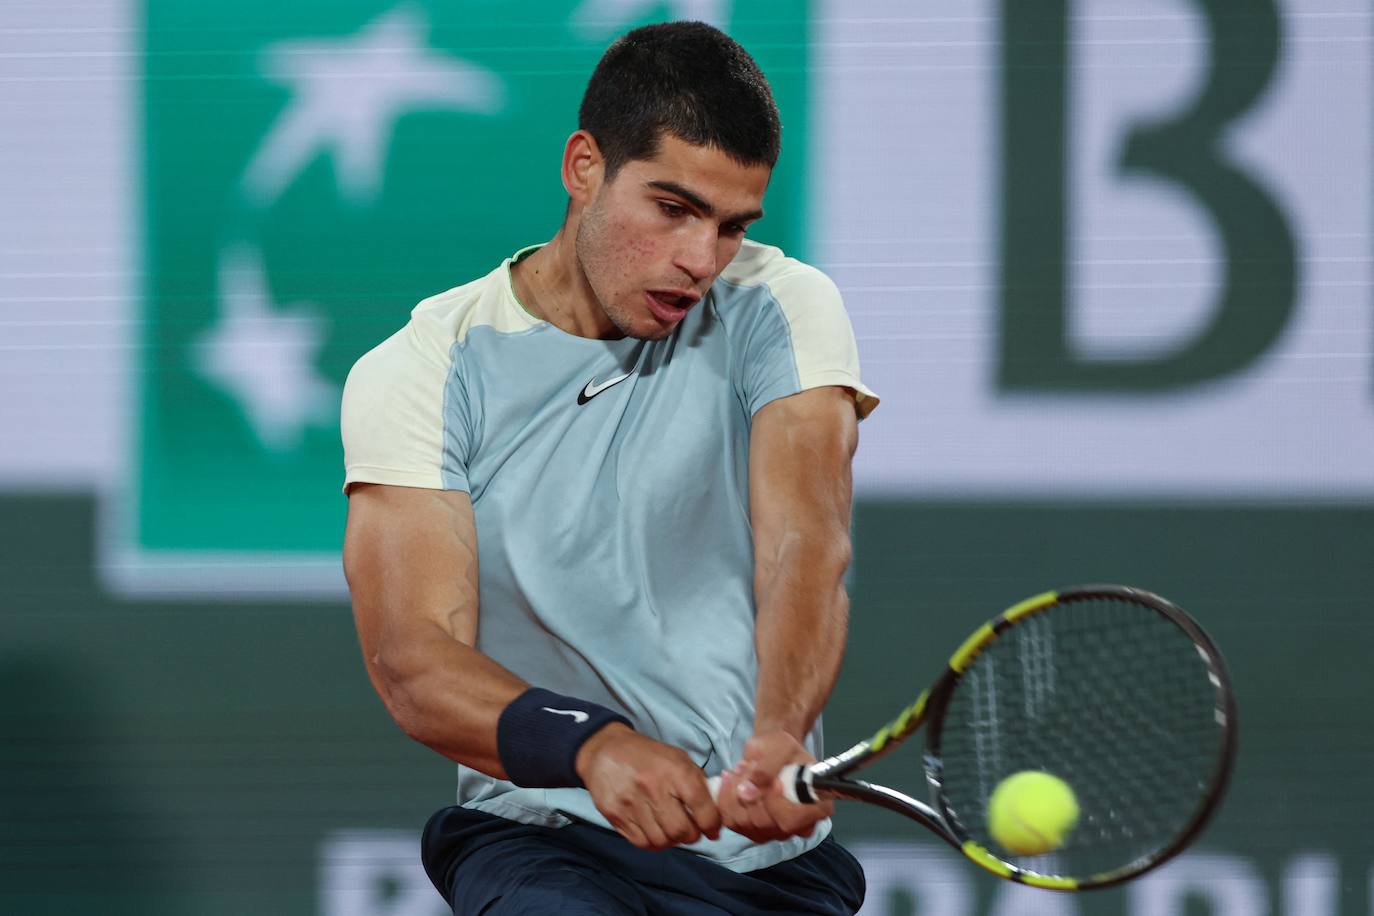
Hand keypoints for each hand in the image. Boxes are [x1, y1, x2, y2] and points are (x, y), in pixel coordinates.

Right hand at [575, 724, 721, 850]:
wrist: (605, 750)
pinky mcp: (615, 815)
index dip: (712, 824)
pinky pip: (642, 843)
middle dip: (691, 835)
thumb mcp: (678, 758)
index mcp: (675, 770)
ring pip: (662, 840)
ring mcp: (632, 803)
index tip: (713, 829)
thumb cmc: (648, 755)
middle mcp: (653, 787)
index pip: (702, 808)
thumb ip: (698, 782)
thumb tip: (715, 813)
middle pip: (681, 831)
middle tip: (690, 830)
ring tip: (671, 830)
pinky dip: (653, 842)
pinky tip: (655, 831)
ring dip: (672, 840)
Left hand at [716, 731, 833, 842]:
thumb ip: (768, 768)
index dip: (775, 803)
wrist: (772, 752)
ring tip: (741, 769)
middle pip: (763, 822)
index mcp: (817, 807)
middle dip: (749, 790)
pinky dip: (725, 797)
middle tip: (748, 765)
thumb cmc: (783, 749)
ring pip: (743, 822)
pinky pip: (731, 821)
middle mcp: (797, 827)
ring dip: (735, 791)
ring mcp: (774, 832)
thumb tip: (748, 792)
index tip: (772, 780)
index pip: (792, 819)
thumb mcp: (781, 746)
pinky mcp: (752, 831)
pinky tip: (731, 780)